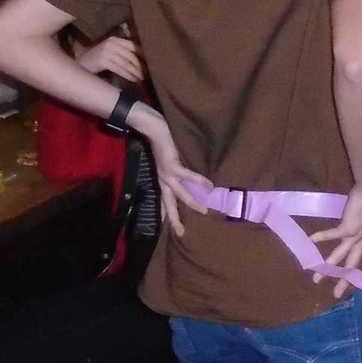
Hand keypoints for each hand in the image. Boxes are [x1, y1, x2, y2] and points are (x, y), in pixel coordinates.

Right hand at [76, 35, 142, 82]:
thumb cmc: (97, 59)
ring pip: (126, 63)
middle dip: (140, 66)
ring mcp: (106, 51)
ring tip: (141, 78)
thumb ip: (123, 52)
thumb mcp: (110, 51)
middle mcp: (111, 43)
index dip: (143, 55)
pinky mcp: (103, 60)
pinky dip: (127, 75)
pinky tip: (133, 80)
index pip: (133, 45)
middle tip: (147, 73)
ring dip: (135, 72)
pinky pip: (119, 69)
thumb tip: (142, 59)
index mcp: (114, 39)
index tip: (151, 62)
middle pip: (131, 55)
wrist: (80, 64)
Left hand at [133, 108, 210, 237]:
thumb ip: (176, 169)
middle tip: (182, 234)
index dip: (167, 216)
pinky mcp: (172, 165)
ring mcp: (167, 174)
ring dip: (192, 203)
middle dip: (174, 220)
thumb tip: (188, 176)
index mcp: (162, 181)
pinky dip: (199, 181)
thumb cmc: (162, 142)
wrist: (152, 129)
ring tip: (204, 211)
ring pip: (180, 194)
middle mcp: (163, 181)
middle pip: (169, 205)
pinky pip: (188, 176)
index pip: (164, 202)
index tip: (173, 229)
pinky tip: (209, 185)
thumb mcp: (168, 160)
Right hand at [310, 177, 361, 297]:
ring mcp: (355, 235)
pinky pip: (331, 235)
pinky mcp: (347, 227)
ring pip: (339, 256)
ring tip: (316, 278)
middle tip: (336, 295)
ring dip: (327, 268)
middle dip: (345, 281)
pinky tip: (310, 239)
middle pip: (353, 265)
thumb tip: (360, 221)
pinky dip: (320, 237)